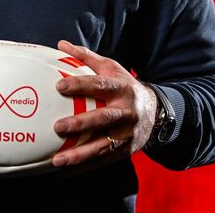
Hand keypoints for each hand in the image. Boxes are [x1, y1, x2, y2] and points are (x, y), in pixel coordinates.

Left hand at [51, 40, 157, 168]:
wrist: (156, 112)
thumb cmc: (125, 86)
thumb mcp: (112, 68)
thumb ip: (86, 57)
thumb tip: (61, 44)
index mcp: (122, 88)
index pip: (100, 85)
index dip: (80, 85)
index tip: (59, 86)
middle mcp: (126, 112)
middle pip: (103, 118)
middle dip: (81, 124)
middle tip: (58, 127)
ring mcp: (127, 134)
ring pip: (103, 146)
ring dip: (80, 154)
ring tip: (58, 160)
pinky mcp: (125, 151)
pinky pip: (102, 160)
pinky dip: (84, 167)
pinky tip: (64, 171)